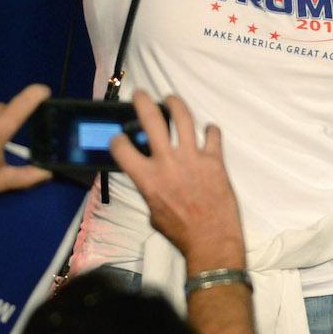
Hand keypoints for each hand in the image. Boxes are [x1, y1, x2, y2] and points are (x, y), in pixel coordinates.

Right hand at [107, 94, 244, 272]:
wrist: (211, 239)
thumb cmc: (180, 231)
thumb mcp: (153, 211)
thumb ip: (150, 189)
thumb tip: (151, 178)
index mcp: (147, 177)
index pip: (122, 148)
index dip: (118, 140)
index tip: (120, 138)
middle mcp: (167, 162)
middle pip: (151, 119)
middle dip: (143, 101)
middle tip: (141, 94)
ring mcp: (193, 158)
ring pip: (183, 117)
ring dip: (176, 104)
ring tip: (172, 100)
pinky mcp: (215, 160)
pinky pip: (213, 136)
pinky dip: (211, 131)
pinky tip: (208, 131)